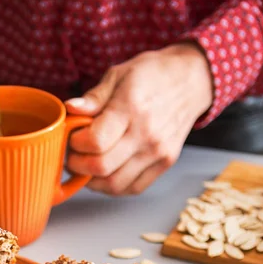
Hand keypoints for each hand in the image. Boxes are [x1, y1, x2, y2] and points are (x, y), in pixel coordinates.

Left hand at [65, 43, 212, 194]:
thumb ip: (93, 97)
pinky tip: (105, 174)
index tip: (72, 137)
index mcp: (131, 108)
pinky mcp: (165, 163)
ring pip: (114, 184)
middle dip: (77, 165)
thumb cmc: (152, 75)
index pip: (95, 141)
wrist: (192, 80)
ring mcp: (158, 152)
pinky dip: (113, 187)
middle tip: (72, 156)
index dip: (75, 144)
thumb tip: (69, 109)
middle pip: (101, 167)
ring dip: (92, 181)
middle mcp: (147, 134)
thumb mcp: (119, 74)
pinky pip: (133, 188)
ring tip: (86, 167)